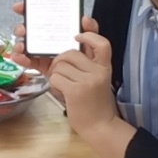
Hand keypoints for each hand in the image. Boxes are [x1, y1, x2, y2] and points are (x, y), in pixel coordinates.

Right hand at [8, 1, 90, 72]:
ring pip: (26, 44)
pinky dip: (21, 59)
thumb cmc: (89, 59)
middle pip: (30, 29)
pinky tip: (18, 57)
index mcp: (58, 28)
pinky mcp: (40, 65)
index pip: (41, 14)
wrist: (87, 81)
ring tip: (21, 46)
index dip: (28, 9)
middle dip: (21, 27)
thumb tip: (85, 19)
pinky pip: (28, 61)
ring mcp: (42, 51)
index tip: (19, 7)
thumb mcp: (93, 43)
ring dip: (20, 43)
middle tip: (22, 29)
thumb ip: (91, 31)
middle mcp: (47, 37)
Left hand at [47, 18, 119, 137]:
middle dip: (59, 61)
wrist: (99, 126)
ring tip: (62, 86)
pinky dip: (53, 84)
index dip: (90, 32)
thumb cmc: (93, 102)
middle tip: (60, 72)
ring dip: (55, 74)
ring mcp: (89, 80)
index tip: (79, 31)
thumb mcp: (95, 79)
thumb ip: (86, 62)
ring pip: (60, 65)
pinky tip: (60, 92)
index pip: (102, 43)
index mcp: (104, 66)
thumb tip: (70, 44)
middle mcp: (99, 71)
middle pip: (70, 53)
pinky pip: (55, 77)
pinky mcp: (77, 90)